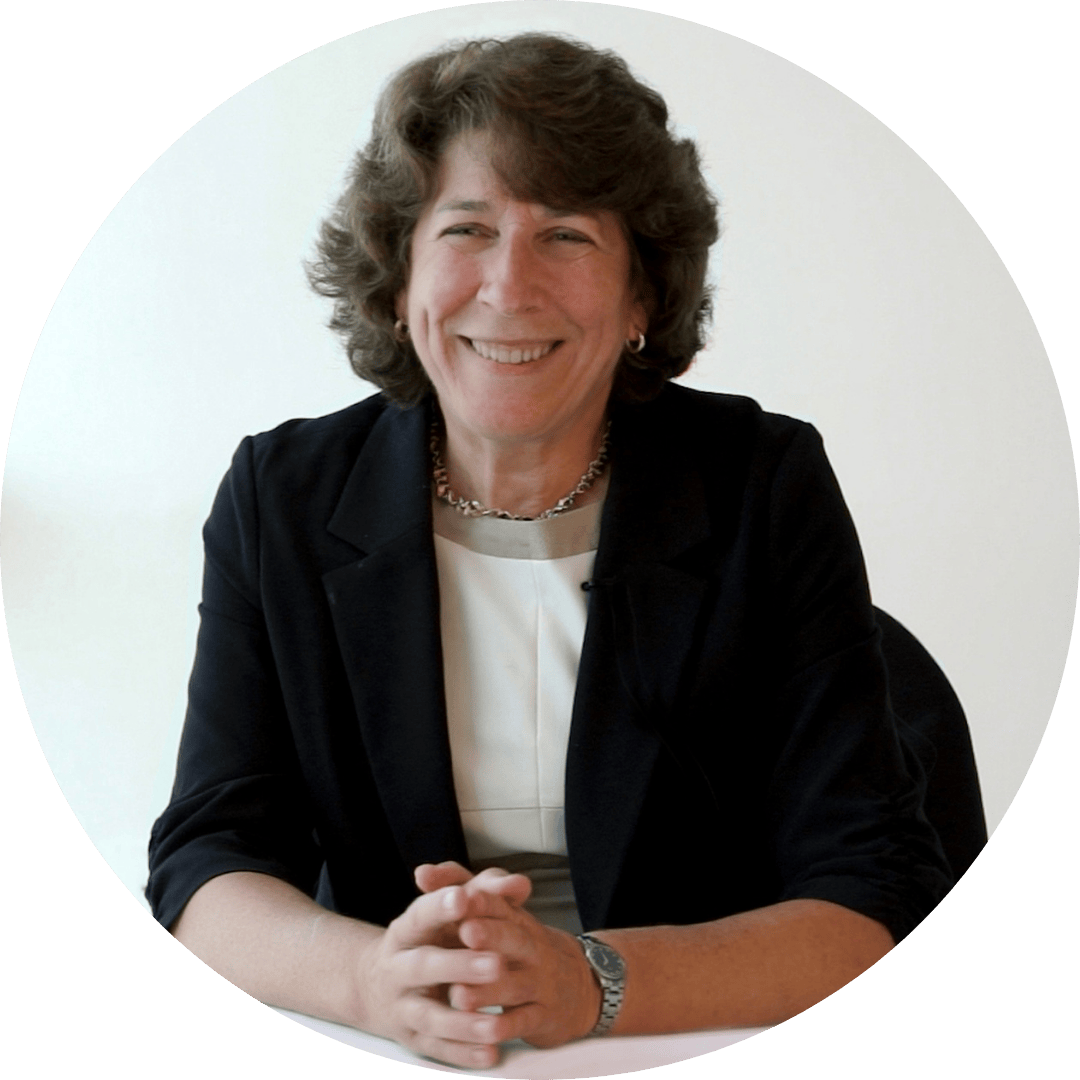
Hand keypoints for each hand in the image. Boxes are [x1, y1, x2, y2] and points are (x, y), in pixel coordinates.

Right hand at [354, 882, 515, 1068]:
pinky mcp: (413, 1039)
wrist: (381, 986)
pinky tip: (491, 1053)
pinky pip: (439, 1049)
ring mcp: (403, 1006)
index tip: (464, 898)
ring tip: (495, 1024)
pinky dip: (464, 1053)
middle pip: (424, 966)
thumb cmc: (429, 940)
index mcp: (406, 930)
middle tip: (496, 964)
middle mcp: (398, 968)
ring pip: (431, 1016)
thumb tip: (519, 884)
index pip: (421, 915)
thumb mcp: (448, 914)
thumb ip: (484, 893)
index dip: (440, 906)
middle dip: (459, 966)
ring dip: (463, 1023)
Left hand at [414, 862, 602, 1048]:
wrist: (575, 985)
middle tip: (466, 933)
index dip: (482, 899)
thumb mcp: (498, 916)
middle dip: (491, 934)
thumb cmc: (518, 946)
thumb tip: (422, 872)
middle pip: (514, 937)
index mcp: (515, 919)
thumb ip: (458, 890)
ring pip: (516, 984)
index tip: (461, 897)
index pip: (500, 902)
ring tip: (459, 995)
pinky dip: (506, 1028)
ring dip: (489, 990)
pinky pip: (525, 1022)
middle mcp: (530, 947)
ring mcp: (539, 982)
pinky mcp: (543, 1016)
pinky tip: (486, 1033)